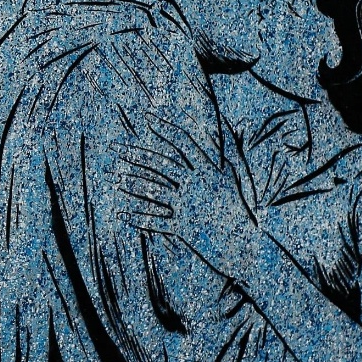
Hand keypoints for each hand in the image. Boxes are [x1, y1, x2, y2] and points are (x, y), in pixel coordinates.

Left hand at [111, 116, 255, 273]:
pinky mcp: (183, 228)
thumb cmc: (239, 209)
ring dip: (132, 185)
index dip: (165, 128)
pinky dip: (137, 219)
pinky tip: (121, 214)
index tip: (148, 116)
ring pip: (154, 191)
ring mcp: (188, 206)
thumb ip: (221, 156)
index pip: (183, 143)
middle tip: (115, 148)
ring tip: (115, 180)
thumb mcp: (233, 178)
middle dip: (135, 154)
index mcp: (209, 171)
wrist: (246, 244)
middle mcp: (196, 185)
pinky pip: (155, 221)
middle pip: (160, 164)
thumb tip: (218, 129)